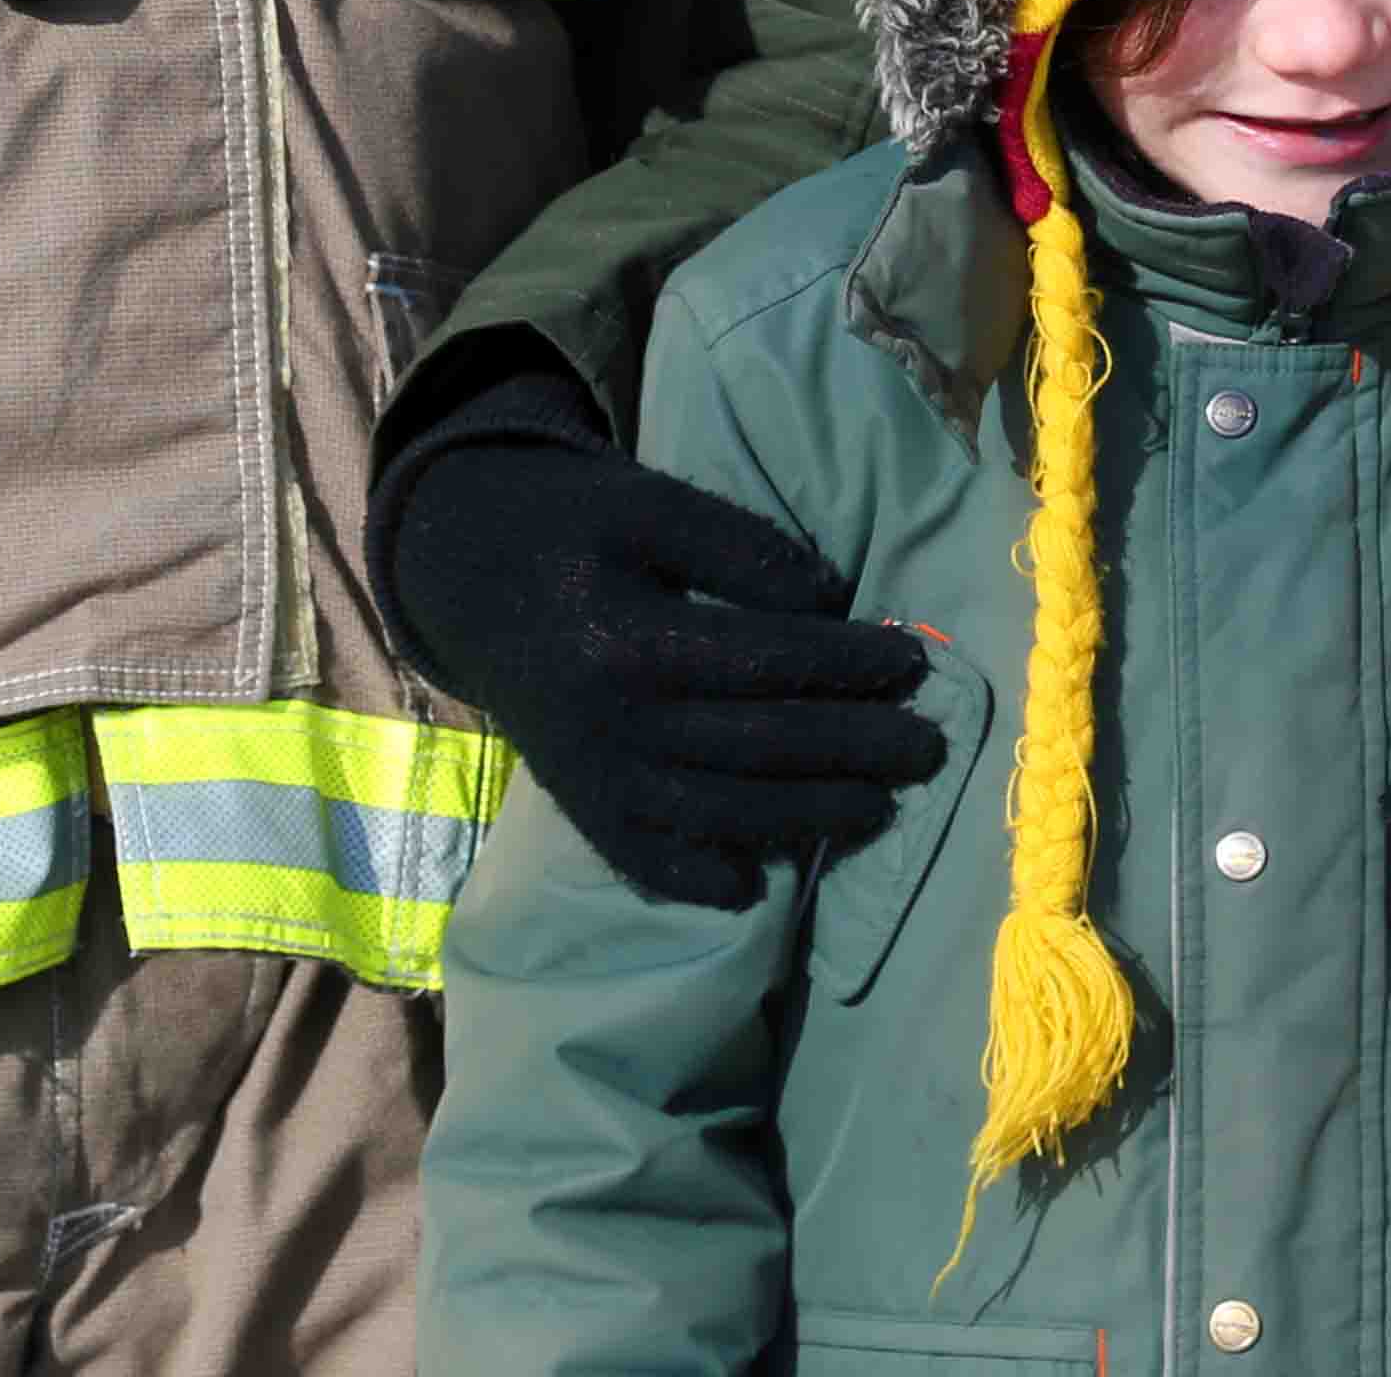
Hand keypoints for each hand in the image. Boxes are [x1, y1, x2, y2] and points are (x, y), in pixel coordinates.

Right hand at [379, 368, 948, 910]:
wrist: (462, 571)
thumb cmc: (573, 525)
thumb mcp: (651, 502)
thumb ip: (740, 548)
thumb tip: (828, 602)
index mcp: (627, 638)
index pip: (762, 663)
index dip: (844, 665)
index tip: (910, 663)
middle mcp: (610, 720)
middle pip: (752, 748)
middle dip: (850, 752)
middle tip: (928, 751)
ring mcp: (591, 773)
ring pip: (712, 813)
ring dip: (802, 820)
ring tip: (879, 812)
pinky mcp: (577, 800)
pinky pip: (637, 857)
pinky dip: (692, 881)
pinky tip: (752, 888)